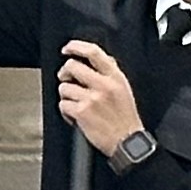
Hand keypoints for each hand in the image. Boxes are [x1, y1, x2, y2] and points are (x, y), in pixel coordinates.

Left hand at [57, 39, 145, 153]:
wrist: (127, 142)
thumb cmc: (125, 118)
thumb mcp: (124, 90)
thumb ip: (110, 73)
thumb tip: (94, 58)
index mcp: (115, 78)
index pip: (94, 52)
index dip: (76, 46)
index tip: (67, 49)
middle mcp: (104, 85)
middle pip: (72, 66)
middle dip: (65, 73)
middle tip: (67, 81)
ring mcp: (92, 99)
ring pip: (64, 87)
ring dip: (67, 97)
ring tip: (78, 105)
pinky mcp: (82, 112)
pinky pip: (63, 105)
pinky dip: (66, 112)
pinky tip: (76, 117)